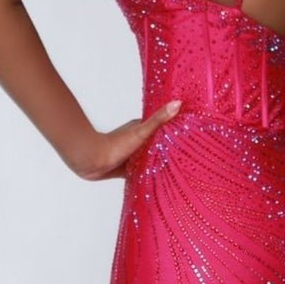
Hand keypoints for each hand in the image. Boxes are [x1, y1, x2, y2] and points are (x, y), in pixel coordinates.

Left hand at [67, 101, 182, 182]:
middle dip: (171, 147)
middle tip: (189, 152)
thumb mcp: (141, 131)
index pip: (163, 127)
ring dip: (161, 162)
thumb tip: (177, 103)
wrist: (92, 161)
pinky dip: (150, 175)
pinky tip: (160, 180)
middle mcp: (138, 141)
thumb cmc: (115, 145)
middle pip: (158, 143)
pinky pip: (143, 172)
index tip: (192, 130)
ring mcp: (133, 155)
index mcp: (142, 129)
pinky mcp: (128, 169)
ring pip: (151, 158)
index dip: (176, 127)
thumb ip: (158, 120)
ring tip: (179, 168)